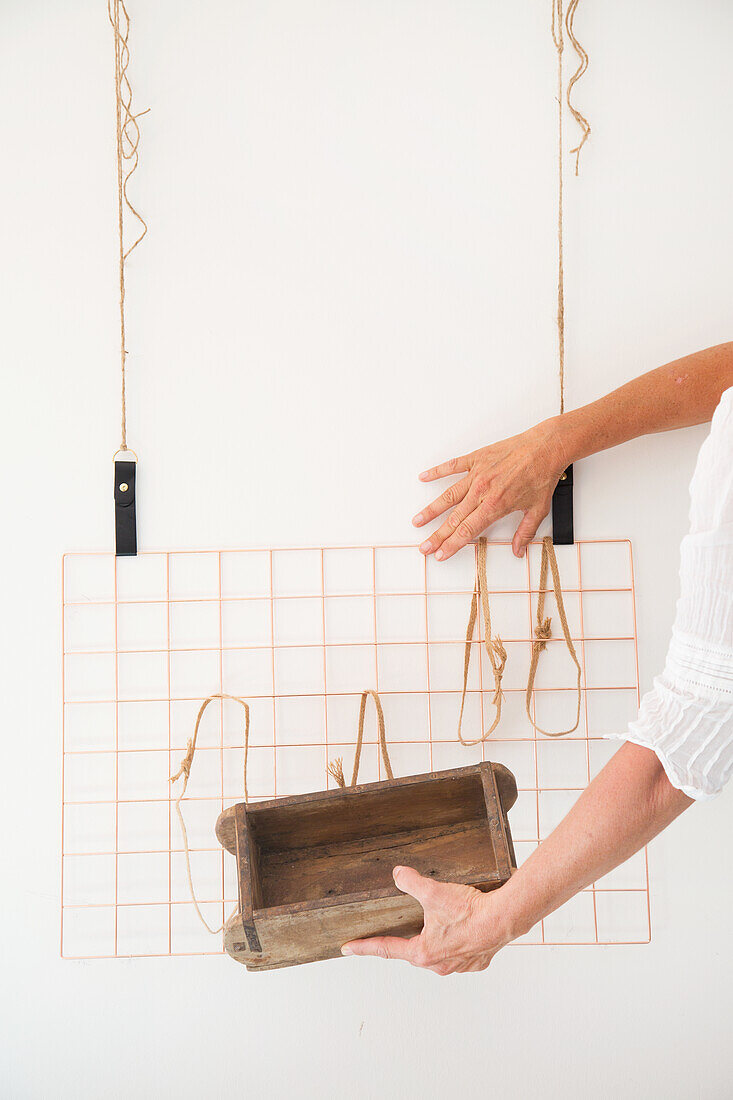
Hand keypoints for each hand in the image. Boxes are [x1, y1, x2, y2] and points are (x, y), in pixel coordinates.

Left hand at [341, 866, 511, 974]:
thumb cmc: (468, 911)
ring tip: (438, 923)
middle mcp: (438, 965)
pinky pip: (459, 953)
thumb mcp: (433, 892)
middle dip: (405, 940)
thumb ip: (411, 882)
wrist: (503, 920)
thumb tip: (398, 874)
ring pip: (437, 953)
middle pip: (413, 951)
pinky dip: (455, 941)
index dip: (364, 947)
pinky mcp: (475, 962)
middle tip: (397, 930)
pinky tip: (459, 928)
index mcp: (423, 952)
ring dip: (434, 940)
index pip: (385, 949)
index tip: (347, 949)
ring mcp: (458, 966)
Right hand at [413, 418, 567, 559]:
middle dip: (437, 536)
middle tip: (424, 547)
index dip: (452, 545)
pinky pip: (452, 466)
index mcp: (495, 505)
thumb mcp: (537, 509)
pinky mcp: (476, 458)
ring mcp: (477, 474)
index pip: (467, 531)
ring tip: (418, 521)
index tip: (440, 554)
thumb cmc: (542, 475)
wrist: (545, 448)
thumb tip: (518, 550)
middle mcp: (482, 491)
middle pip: (453, 519)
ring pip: (448, 495)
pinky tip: (424, 477)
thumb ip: (525, 532)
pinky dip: (437, 472)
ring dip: (431, 510)